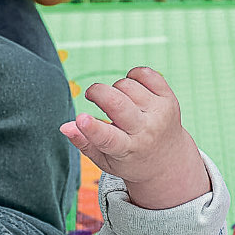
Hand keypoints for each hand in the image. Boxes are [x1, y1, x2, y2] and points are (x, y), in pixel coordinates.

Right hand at [60, 67, 210, 209]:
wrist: (169, 160)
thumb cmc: (131, 159)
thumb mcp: (106, 161)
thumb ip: (84, 143)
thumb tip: (65, 126)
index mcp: (128, 149)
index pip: (109, 139)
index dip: (93, 127)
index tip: (80, 118)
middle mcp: (147, 130)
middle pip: (118, 103)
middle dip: (97, 92)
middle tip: (91, 95)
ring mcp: (160, 112)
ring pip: (127, 85)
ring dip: (114, 88)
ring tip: (117, 101)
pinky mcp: (169, 98)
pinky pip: (145, 73)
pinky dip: (132, 75)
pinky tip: (131, 89)